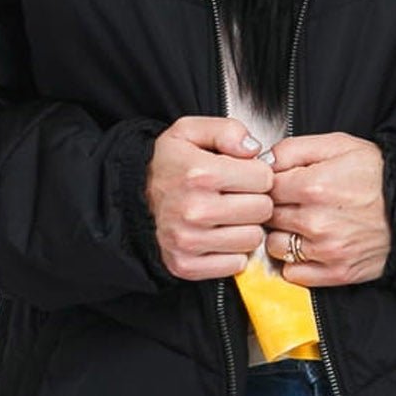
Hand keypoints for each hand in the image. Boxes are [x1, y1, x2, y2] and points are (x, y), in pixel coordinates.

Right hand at [144, 117, 274, 281]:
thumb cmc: (166, 164)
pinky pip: (235, 265)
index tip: (243, 175)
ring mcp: (189, 241)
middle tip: (235, 196)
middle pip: (262, 209)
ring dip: (244, 228)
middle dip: (254, 200)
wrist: (131, 198)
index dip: (257, 174)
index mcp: (200, 173)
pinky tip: (217, 237)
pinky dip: (231, 253)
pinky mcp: (186, 265)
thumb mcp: (189, 131)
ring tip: (226, 216)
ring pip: (252, 239)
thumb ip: (227, 130)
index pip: (264, 178)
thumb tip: (254, 150)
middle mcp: (195, 210)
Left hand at [261, 131, 390, 287]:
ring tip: (300, 224)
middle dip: (276, 208)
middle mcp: (316, 221)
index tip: (282, 184)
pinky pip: (293, 273)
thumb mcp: (339, 145)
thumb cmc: (378, 174)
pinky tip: (308, 246)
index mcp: (313, 186)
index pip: (266, 188)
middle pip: (268, 217)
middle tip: (293, 202)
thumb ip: (294, 149)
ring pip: (275, 246)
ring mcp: (326, 250)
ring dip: (282, 235)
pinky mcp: (336, 273)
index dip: (271, 184)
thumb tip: (265, 162)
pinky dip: (295, 262)